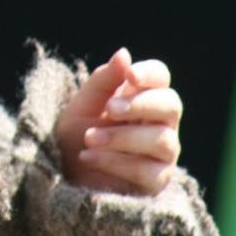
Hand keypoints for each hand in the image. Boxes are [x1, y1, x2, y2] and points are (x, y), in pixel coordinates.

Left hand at [56, 47, 181, 195]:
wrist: (64, 174)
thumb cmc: (77, 134)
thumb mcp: (82, 105)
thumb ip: (103, 81)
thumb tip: (124, 54)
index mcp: (143, 96)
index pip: (160, 77)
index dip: (149, 74)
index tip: (129, 76)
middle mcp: (161, 122)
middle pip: (171, 105)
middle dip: (140, 105)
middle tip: (109, 108)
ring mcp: (163, 153)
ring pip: (161, 139)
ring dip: (122, 137)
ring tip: (90, 138)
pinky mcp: (157, 181)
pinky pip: (148, 171)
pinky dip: (117, 162)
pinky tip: (90, 158)